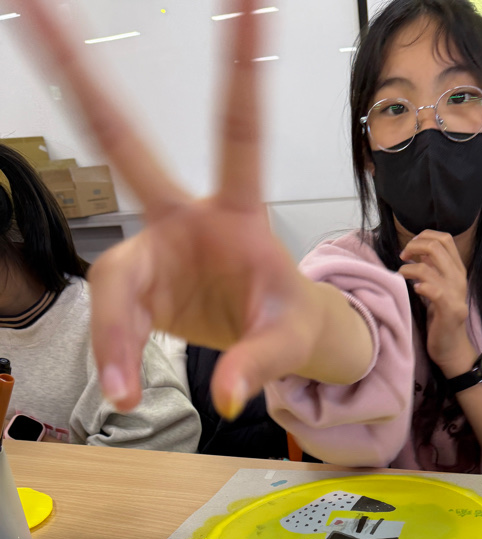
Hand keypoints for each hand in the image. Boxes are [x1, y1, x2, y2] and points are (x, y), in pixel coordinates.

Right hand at [21, 0, 325, 419]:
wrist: (275, 337)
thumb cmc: (289, 318)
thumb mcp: (289, 339)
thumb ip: (259, 362)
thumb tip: (225, 393)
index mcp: (235, 211)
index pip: (237, 130)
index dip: (241, 68)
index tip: (248, 1)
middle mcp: (181, 215)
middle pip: (122, 142)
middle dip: (80, 74)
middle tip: (30, 3)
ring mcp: (153, 247)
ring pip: (112, 277)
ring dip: (114, 333)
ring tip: (123, 388)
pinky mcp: (138, 285)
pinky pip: (113, 320)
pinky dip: (114, 355)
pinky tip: (121, 387)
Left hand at [398, 231, 476, 377]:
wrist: (451, 346)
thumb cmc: (440, 317)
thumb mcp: (438, 286)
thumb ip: (433, 268)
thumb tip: (419, 249)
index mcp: (457, 270)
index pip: (444, 238)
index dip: (424, 236)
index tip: (410, 248)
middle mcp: (459, 278)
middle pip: (436, 246)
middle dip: (413, 247)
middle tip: (402, 257)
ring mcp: (455, 294)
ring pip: (428, 266)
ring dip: (409, 268)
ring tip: (402, 275)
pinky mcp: (449, 309)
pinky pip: (432, 289)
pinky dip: (419, 285)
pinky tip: (414, 291)